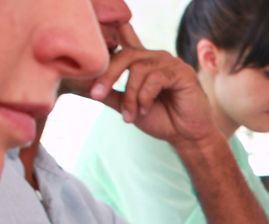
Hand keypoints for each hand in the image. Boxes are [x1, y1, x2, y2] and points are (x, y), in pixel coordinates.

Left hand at [85, 24, 216, 145]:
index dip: (108, 46)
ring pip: (139, 69)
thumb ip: (109, 93)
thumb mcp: (127, 106)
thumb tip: (80, 85)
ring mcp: (171, 63)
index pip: (124, 42)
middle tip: (97, 95)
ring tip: (130, 115)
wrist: (187, 136)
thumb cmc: (162, 120)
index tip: (94, 60)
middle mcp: (157, 57)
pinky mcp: (182, 73)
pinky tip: (145, 109)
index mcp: (144, 61)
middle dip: (107, 76)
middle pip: (125, 55)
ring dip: (130, 95)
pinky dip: (145, 96)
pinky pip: (155, 78)